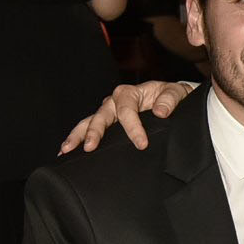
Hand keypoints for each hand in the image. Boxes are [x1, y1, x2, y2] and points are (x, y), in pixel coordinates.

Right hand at [59, 81, 193, 153]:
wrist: (171, 98)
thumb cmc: (171, 96)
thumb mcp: (176, 93)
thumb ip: (169, 100)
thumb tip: (160, 112)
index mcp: (130, 93)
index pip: (127, 110)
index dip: (133, 128)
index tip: (142, 143)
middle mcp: (115, 101)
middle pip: (101, 116)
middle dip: (94, 132)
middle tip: (90, 147)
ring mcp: (109, 112)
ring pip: (89, 122)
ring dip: (78, 135)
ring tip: (68, 149)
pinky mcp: (107, 122)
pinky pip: (89, 128)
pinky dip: (78, 138)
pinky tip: (68, 150)